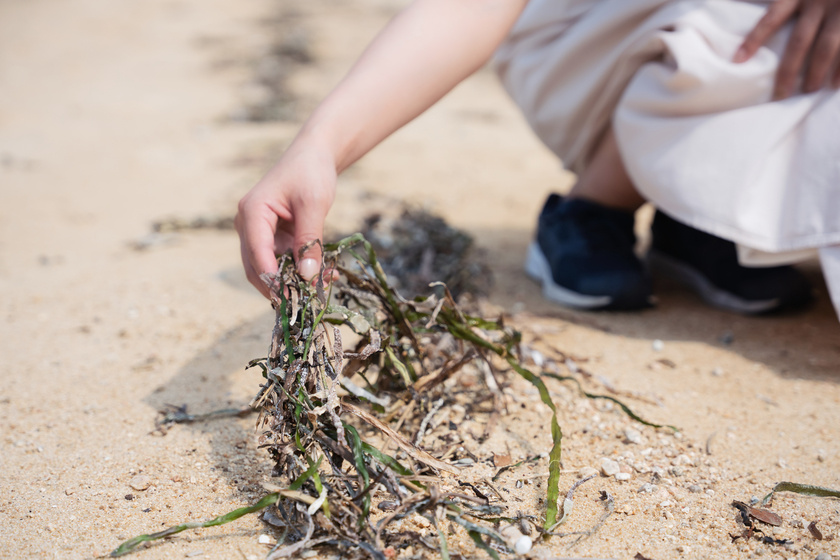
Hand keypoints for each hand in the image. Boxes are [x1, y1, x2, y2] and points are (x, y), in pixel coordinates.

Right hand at [235, 143, 335, 296]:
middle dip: (282, 286)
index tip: (292, 297)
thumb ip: (309, 240)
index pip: (257, 253)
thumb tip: (308, 277)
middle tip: (309, 300)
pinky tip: (324, 275)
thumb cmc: (311, 173)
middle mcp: (248, 225)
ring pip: (270, 268)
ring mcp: (258, 233)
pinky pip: (282, 261)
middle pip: (257, 267)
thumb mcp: (314, 205)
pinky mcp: (272, 238)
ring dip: (294, 281)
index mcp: (252, 212)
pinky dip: (300, 270)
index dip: (272, 278)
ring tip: (324, 286)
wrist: (313, 156)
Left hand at [734, 0, 839, 98]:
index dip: (754, 39)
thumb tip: (735, 2)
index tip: (738, 60)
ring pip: (826, 47)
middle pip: (799, 41)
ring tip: (810, 90)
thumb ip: (773, 1)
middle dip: (788, 70)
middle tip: (780, 94)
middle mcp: (818, 1)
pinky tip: (836, 84)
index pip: (771, 19)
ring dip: (817, 72)